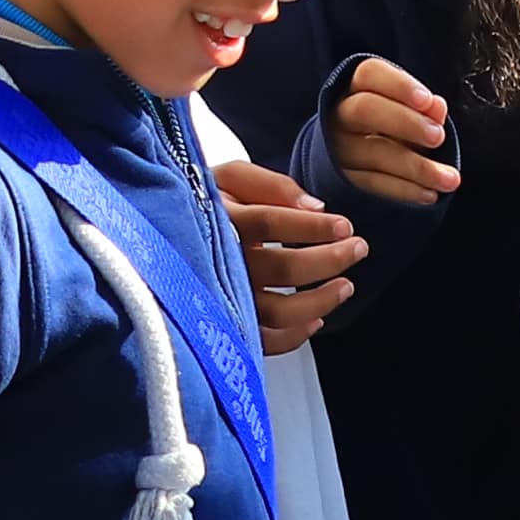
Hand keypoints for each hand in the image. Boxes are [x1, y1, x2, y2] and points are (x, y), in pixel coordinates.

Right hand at [215, 161, 362, 346]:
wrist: (161, 233)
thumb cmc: (204, 203)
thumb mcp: (228, 177)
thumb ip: (269, 184)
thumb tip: (314, 206)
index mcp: (221, 219)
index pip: (272, 222)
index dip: (312, 227)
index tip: (345, 226)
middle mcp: (220, 261)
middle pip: (283, 268)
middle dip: (330, 260)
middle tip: (358, 248)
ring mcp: (222, 297)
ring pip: (278, 311)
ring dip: (320, 301)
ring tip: (345, 286)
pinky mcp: (225, 322)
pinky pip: (263, 341)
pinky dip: (294, 336)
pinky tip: (315, 321)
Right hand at [329, 58, 459, 207]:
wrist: (350, 158)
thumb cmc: (387, 126)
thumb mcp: (404, 112)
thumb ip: (422, 107)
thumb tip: (437, 107)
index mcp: (356, 88)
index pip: (370, 74)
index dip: (400, 86)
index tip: (427, 100)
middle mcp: (340, 114)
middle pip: (366, 109)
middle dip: (406, 122)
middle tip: (438, 137)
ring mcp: (337, 149)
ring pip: (374, 152)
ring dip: (417, 166)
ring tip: (449, 178)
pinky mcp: (341, 181)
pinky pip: (372, 185)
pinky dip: (404, 190)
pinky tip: (429, 194)